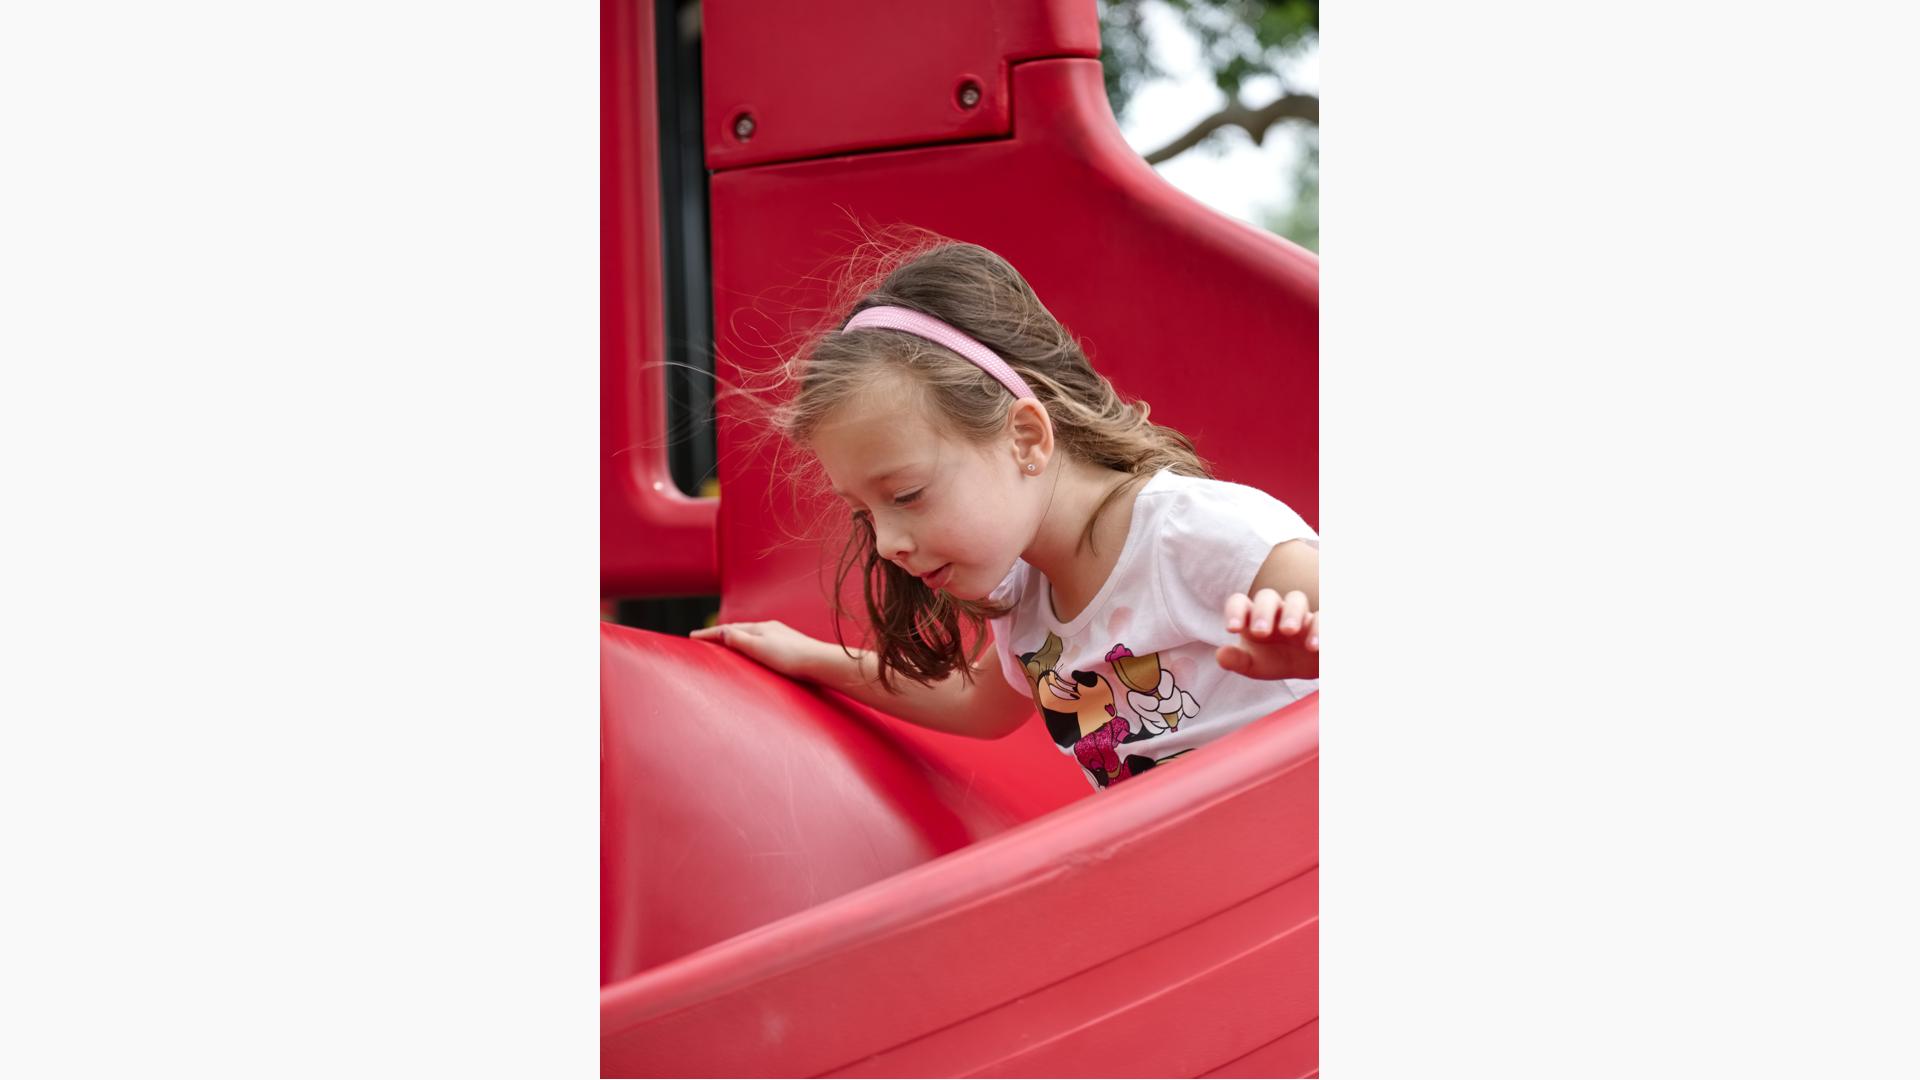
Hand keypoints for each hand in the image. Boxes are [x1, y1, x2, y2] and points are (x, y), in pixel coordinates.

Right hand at [689, 619, 823, 680]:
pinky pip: (761, 642)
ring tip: (725, 644)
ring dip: (735, 638)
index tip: (692, 636)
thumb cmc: (790, 658)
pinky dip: (750, 644)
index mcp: (759, 628)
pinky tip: (755, 651)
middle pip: (738, 629)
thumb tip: (721, 631)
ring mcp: (780, 636)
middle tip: (704, 639)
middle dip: (720, 633)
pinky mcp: (789, 646)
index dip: (708, 634)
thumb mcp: (759, 648)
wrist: (820, 663)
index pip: (727, 629)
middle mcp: (769, 628)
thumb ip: (739, 640)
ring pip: (751, 635)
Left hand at [1217, 588, 1318, 679]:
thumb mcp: (1256, 666)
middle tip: (1260, 632)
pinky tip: (1314, 647)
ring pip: (1296, 599)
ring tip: (1289, 631)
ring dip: (1291, 613)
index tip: (1232, 629)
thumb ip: (1238, 661)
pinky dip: (1320, 629)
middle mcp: (1277, 610)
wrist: (1311, 665)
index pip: (1240, 603)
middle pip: (1267, 596)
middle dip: (1262, 612)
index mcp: (1255, 616)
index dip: (1234, 611)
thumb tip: (1220, 655)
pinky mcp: (1324, 622)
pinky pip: (1323, 617)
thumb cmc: (1279, 659)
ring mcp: (1301, 614)